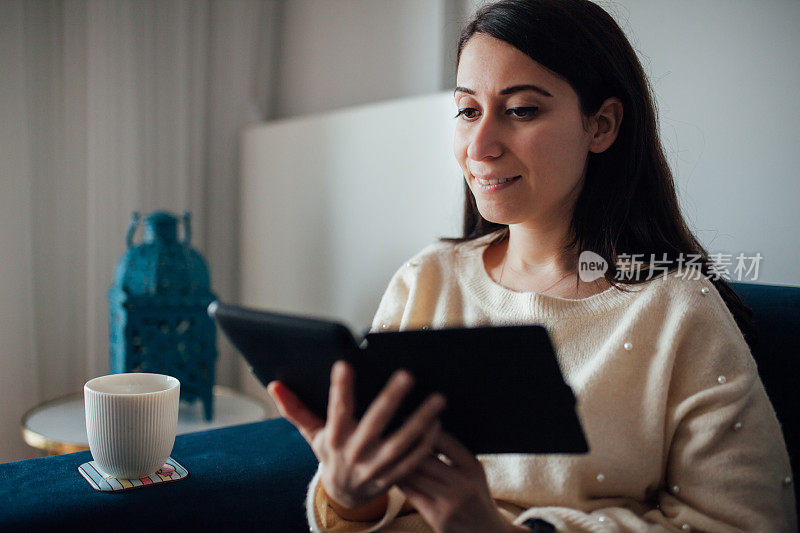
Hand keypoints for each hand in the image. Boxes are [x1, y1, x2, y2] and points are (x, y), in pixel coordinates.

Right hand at [268, 361, 445, 511]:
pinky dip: (426, 445)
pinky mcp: (392, 478)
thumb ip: (295, 409)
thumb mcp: (311, 433)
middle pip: (375, 423)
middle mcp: (354, 452)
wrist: (343, 496)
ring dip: (420, 421)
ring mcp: (375, 468)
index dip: (339, 388)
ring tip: (438, 399)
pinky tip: (438, 425)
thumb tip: (274, 385)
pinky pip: (413, 462)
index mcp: (333, 438)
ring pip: (401, 443)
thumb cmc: (330, 453)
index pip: (336, 409)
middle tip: (407, 374)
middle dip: (391, 399)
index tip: (344, 364)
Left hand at [397, 432, 527, 532]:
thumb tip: (422, 428)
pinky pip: (411, 494)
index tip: (407, 418)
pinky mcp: (437, 517)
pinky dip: (399, 480)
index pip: (444, 441)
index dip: (423, 429)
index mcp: (472, 466)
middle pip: (425, 459)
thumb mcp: (472, 469)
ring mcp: (449, 503)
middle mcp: (462, 483)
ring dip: (397, 463)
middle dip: (405, 446)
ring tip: (384, 449)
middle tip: (387, 433)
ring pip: (414, 476)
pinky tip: (389, 472)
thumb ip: (452, 453)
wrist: (486, 531)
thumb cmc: (475, 494)